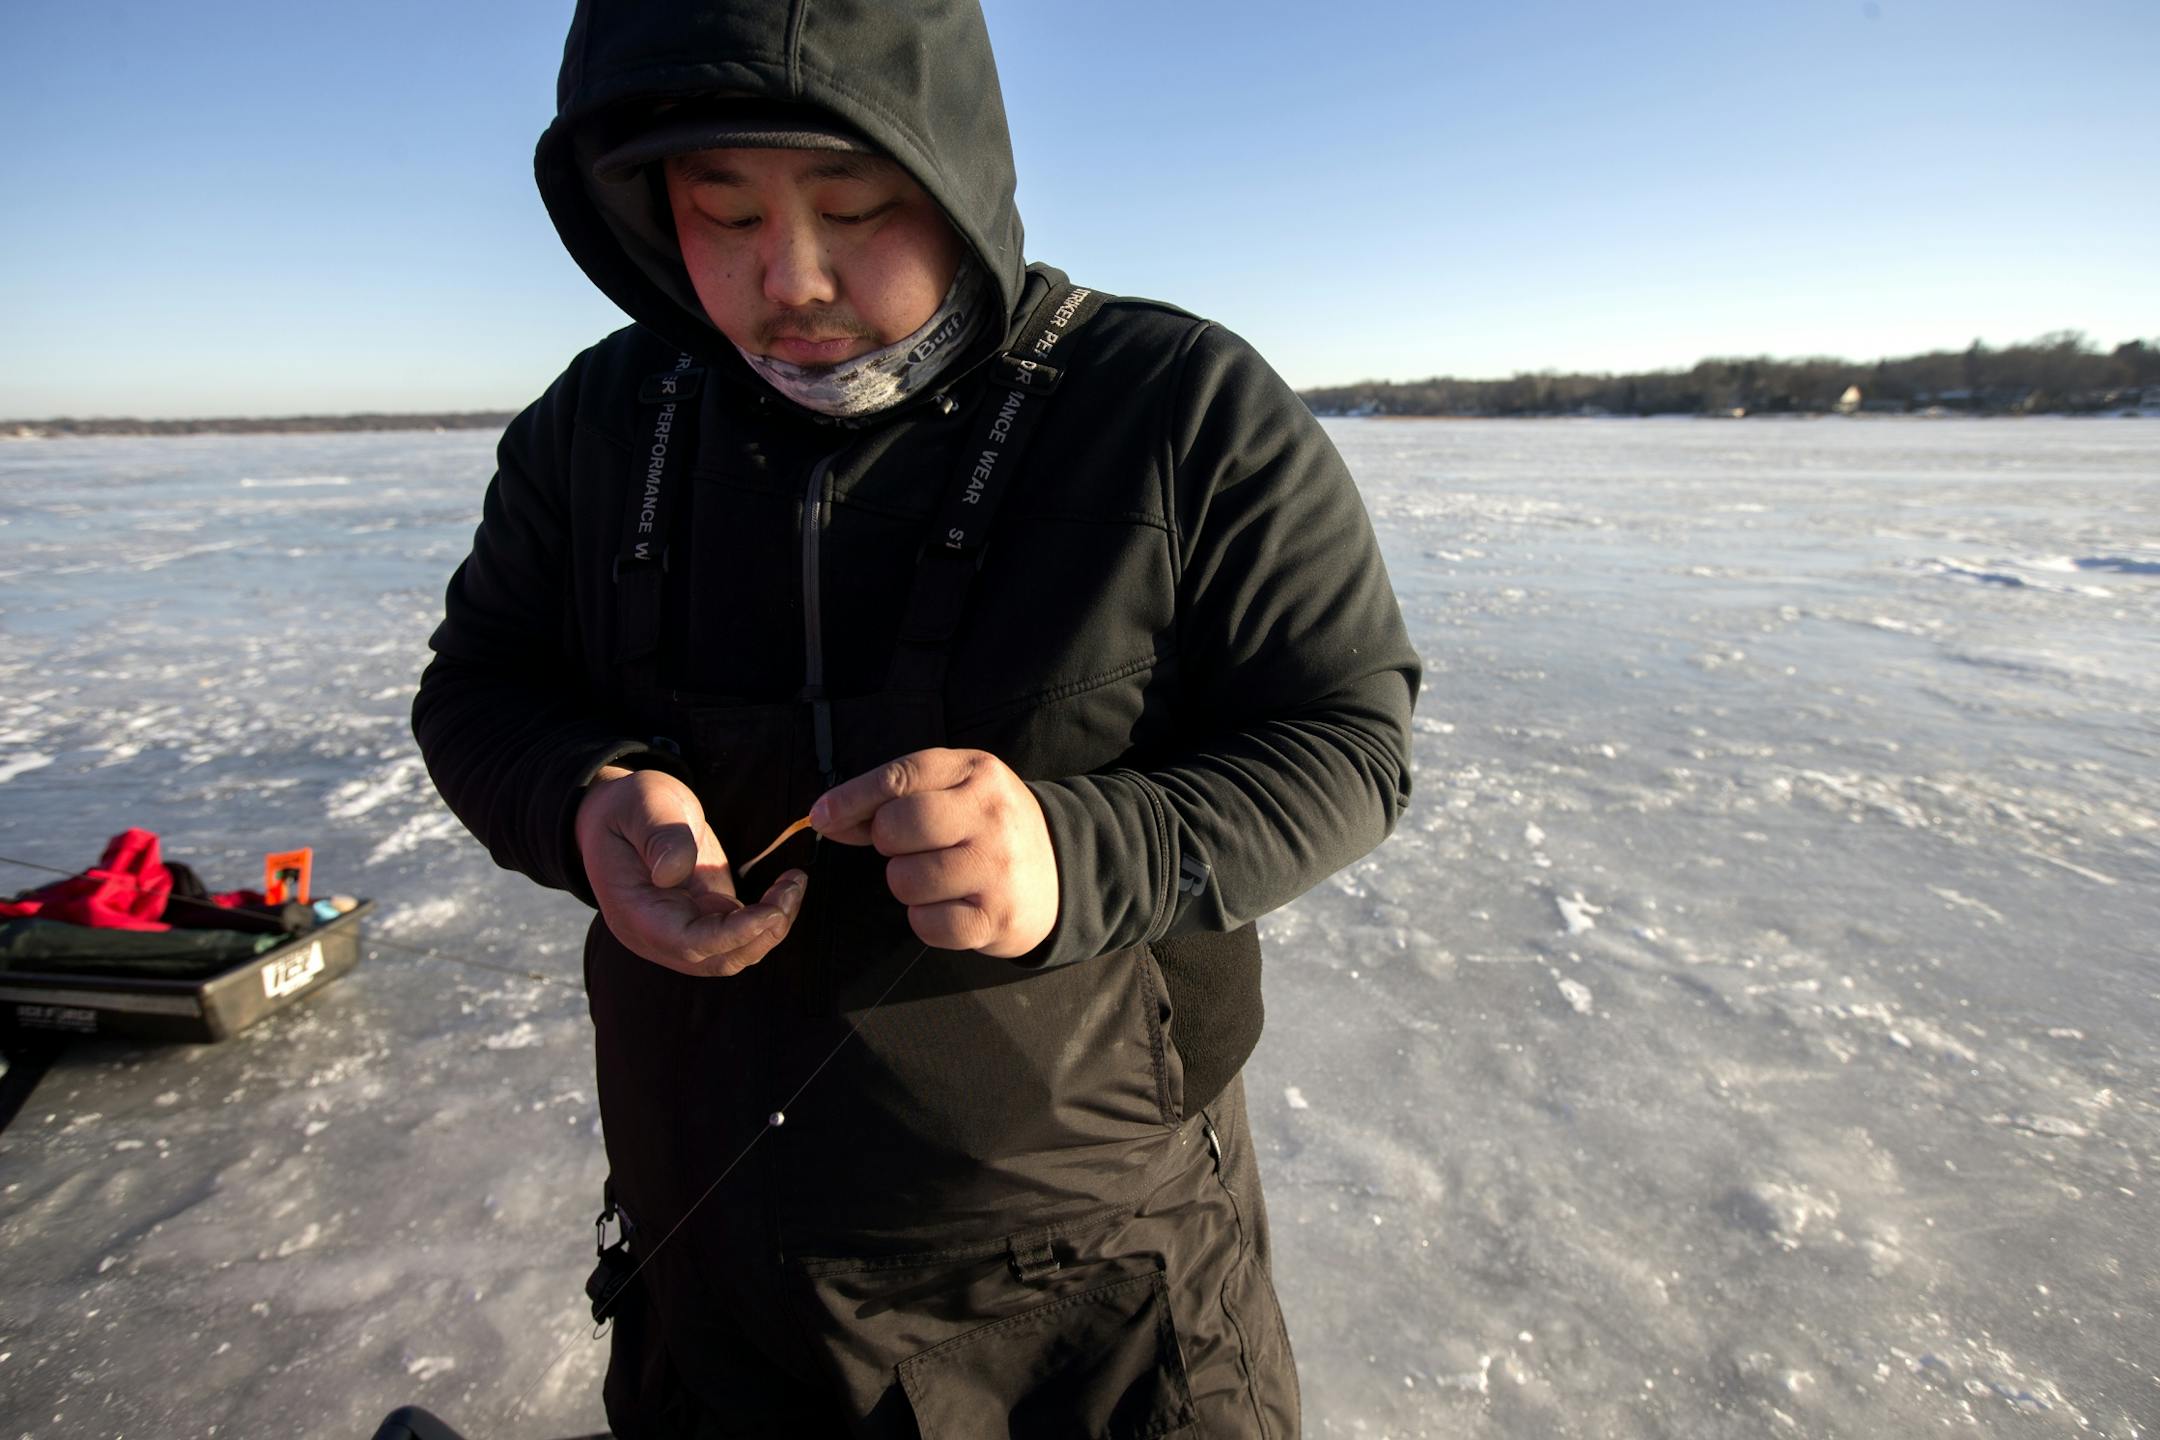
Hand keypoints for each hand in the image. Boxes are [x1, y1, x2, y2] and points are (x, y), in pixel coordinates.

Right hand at [576, 765, 806, 975]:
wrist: (620, 813)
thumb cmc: (629, 806)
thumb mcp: (642, 805)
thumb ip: (660, 836)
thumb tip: (673, 872)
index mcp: (636, 913)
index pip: (688, 944)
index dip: (734, 936)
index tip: (772, 910)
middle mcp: (658, 934)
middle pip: (717, 959)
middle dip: (762, 933)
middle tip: (792, 887)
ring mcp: (683, 929)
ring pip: (734, 953)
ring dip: (771, 927)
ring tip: (793, 883)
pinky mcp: (705, 917)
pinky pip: (741, 935)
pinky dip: (768, 918)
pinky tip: (785, 887)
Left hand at [811, 748, 1057, 957]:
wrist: (1061, 870)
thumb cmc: (988, 826)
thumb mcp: (954, 790)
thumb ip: (893, 797)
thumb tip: (825, 817)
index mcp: (977, 772)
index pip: (899, 778)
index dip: (851, 799)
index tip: (822, 816)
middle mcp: (991, 816)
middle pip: (897, 828)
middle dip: (887, 842)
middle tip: (912, 847)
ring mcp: (996, 868)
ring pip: (904, 880)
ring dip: (907, 883)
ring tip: (939, 876)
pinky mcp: (996, 918)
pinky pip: (925, 924)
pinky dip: (926, 919)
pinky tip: (951, 905)